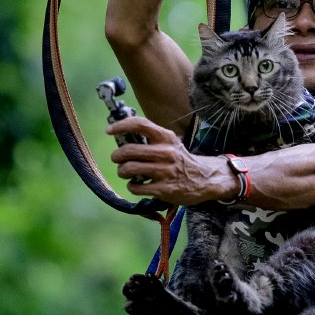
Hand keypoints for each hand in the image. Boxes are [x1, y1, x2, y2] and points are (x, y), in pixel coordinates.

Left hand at [107, 116, 232, 204]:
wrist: (205, 179)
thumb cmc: (181, 159)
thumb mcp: (171, 143)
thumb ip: (151, 139)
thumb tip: (123, 136)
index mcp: (166, 138)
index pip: (140, 125)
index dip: (121, 126)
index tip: (109, 131)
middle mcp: (165, 153)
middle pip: (129, 150)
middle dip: (116, 156)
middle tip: (116, 159)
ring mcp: (164, 172)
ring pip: (129, 169)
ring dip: (122, 171)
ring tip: (125, 172)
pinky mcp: (163, 189)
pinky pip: (136, 187)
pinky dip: (131, 186)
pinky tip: (136, 185)